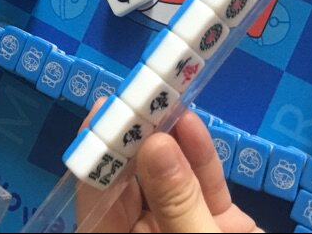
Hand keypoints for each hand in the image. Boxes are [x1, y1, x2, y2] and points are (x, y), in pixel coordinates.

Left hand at [76, 106, 259, 232]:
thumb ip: (175, 203)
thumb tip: (153, 144)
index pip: (97, 198)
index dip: (98, 153)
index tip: (103, 111)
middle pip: (131, 181)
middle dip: (137, 137)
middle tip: (141, 92)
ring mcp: (179, 228)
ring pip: (168, 178)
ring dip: (169, 139)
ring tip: (167, 98)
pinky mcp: (214, 226)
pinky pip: (202, 189)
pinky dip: (200, 159)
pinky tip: (193, 127)